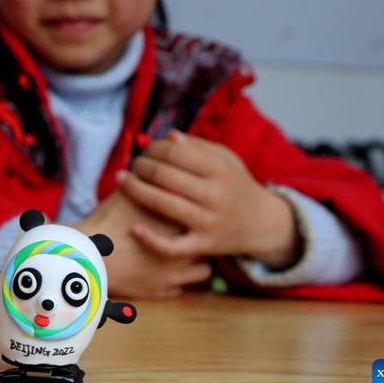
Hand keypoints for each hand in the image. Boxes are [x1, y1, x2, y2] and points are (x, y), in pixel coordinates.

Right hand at [74, 190, 211, 298]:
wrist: (89, 255)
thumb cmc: (107, 222)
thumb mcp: (126, 194)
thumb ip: (146, 180)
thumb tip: (152, 167)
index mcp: (179, 222)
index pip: (202, 212)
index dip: (199, 207)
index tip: (192, 203)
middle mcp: (184, 249)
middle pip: (208, 241)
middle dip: (204, 235)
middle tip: (195, 225)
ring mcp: (175, 274)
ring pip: (204, 269)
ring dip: (197, 261)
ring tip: (186, 252)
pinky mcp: (161, 290)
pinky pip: (182, 288)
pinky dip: (178, 279)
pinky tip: (169, 269)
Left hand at [117, 130, 300, 269]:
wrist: (261, 223)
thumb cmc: (235, 185)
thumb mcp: (225, 160)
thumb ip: (197, 147)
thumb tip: (169, 136)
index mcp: (219, 170)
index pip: (175, 152)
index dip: (153, 149)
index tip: (146, 150)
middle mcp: (215, 194)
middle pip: (164, 175)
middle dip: (141, 166)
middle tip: (133, 165)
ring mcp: (209, 222)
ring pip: (163, 204)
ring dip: (136, 190)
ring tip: (122, 181)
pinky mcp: (203, 245)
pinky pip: (173, 247)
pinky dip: (152, 240)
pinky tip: (135, 228)